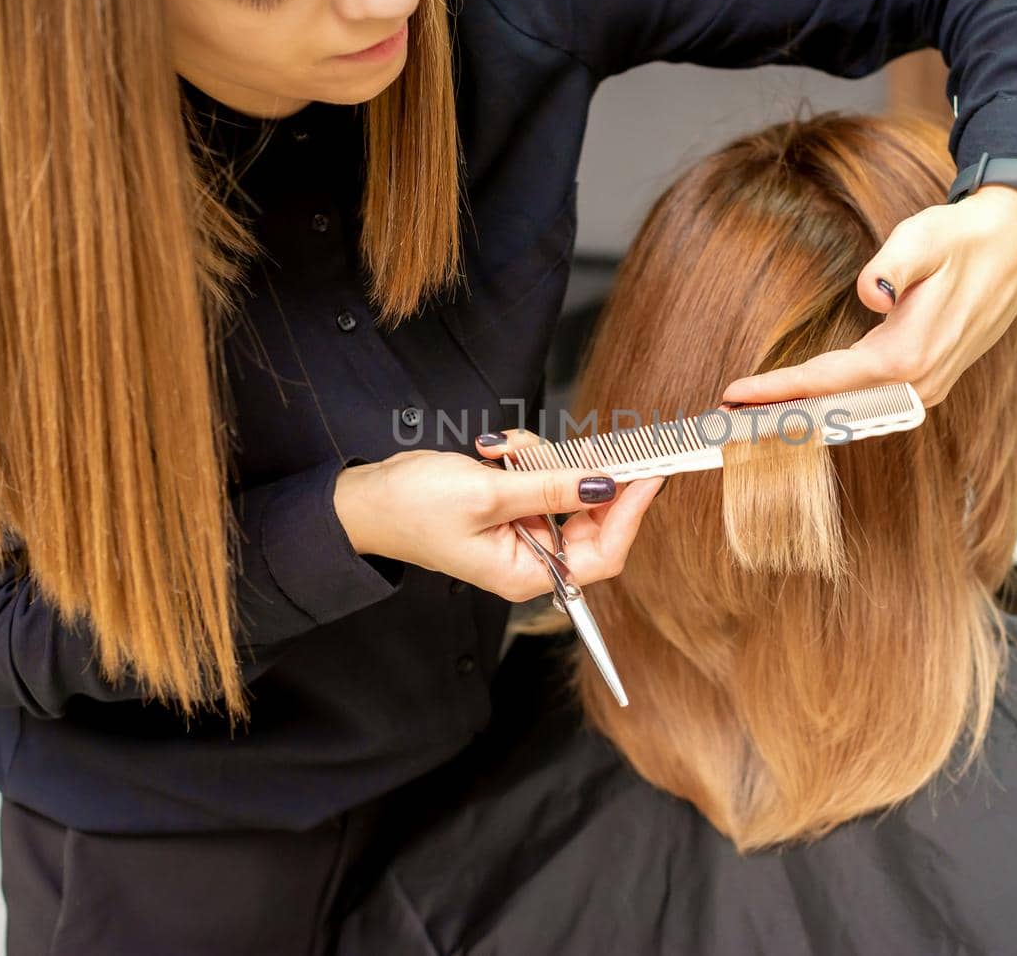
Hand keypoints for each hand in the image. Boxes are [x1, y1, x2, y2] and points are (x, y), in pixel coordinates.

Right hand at [333, 435, 664, 602]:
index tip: (651, 475)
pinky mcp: (512, 507)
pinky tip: (491, 451)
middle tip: (591, 444)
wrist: (364, 498)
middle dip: (581, 477)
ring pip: (565, 487)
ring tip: (502, 451)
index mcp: (527, 573)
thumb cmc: (412, 508)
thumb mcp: (489, 494)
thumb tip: (606, 485)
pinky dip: (524, 457)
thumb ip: (551, 489)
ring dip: (541, 459)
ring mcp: (522, 531)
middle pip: (591, 518)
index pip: (605, 552)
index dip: (631, 514)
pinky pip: (540, 476)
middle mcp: (531, 558)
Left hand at [720, 184, 1016, 407]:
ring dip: (804, 416)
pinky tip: (803, 405)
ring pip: (852, 413)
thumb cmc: (964, 238)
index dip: (777, 389)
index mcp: (907, 356)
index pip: (826, 381)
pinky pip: (869, 404)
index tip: (735, 394)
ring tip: (755, 415)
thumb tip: (870, 294)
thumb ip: (892, 266)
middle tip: (729, 417)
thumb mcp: (923, 237)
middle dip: (781, 415)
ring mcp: (926, 389)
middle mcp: (917, 385)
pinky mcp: (929, 382)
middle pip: (834, 411)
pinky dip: (831, 408)